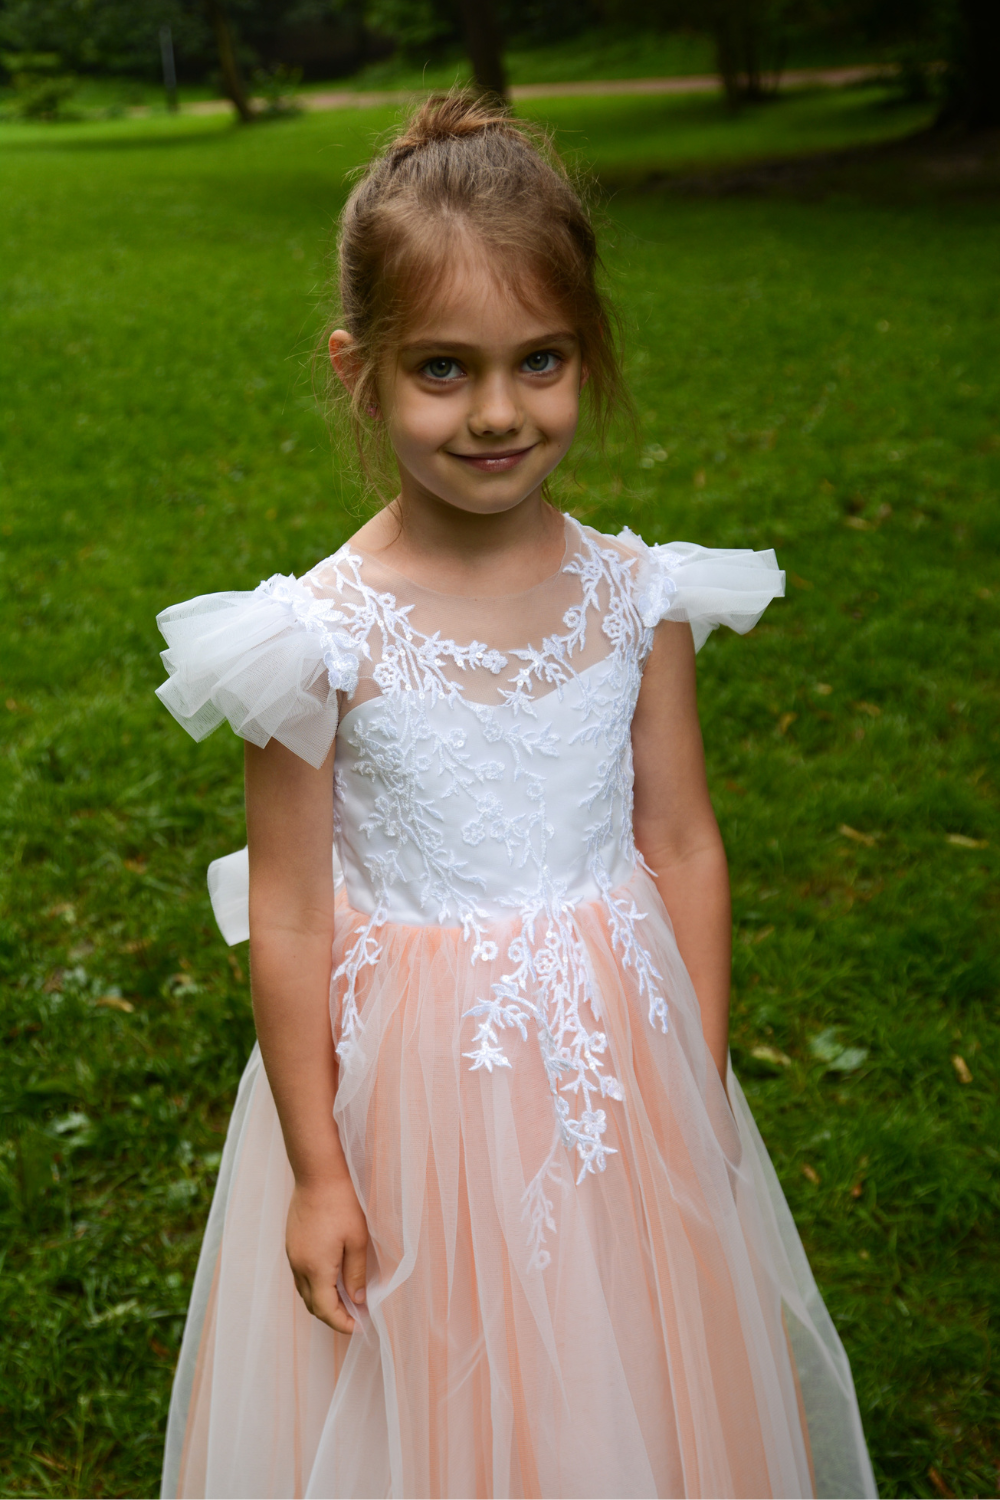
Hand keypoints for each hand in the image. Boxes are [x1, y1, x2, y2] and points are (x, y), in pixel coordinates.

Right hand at [286, 1175, 368, 1333]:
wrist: (317, 1174)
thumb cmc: (342, 1204)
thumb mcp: (358, 1240)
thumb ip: (356, 1274)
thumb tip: (358, 1300)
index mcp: (316, 1269)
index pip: (325, 1310)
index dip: (342, 1324)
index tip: (359, 1327)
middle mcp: (299, 1266)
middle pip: (312, 1305)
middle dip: (333, 1316)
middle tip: (355, 1316)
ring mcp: (292, 1254)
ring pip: (304, 1291)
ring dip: (323, 1300)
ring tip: (345, 1299)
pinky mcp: (291, 1243)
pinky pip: (300, 1275)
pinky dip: (315, 1284)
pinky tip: (331, 1277)